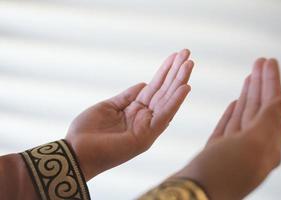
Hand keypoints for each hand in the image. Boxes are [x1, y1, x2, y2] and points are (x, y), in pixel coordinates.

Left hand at [66, 49, 193, 180]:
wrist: (76, 152)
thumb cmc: (88, 132)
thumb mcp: (108, 107)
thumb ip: (127, 97)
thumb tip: (144, 83)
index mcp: (135, 111)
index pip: (154, 88)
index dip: (164, 72)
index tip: (174, 57)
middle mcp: (144, 119)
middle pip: (164, 91)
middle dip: (176, 72)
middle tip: (187, 53)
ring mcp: (146, 128)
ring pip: (167, 100)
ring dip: (179, 82)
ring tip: (189, 63)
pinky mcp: (146, 137)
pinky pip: (164, 116)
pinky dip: (175, 101)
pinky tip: (185, 87)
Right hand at [174, 58, 280, 199]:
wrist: (193, 195)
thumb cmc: (222, 174)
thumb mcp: (253, 146)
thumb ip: (270, 121)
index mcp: (266, 146)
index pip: (272, 107)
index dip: (271, 83)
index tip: (268, 62)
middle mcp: (252, 148)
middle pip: (259, 109)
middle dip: (261, 84)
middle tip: (261, 62)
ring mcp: (233, 150)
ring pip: (244, 116)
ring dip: (248, 95)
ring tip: (249, 77)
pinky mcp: (216, 152)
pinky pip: (229, 127)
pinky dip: (233, 113)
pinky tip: (235, 103)